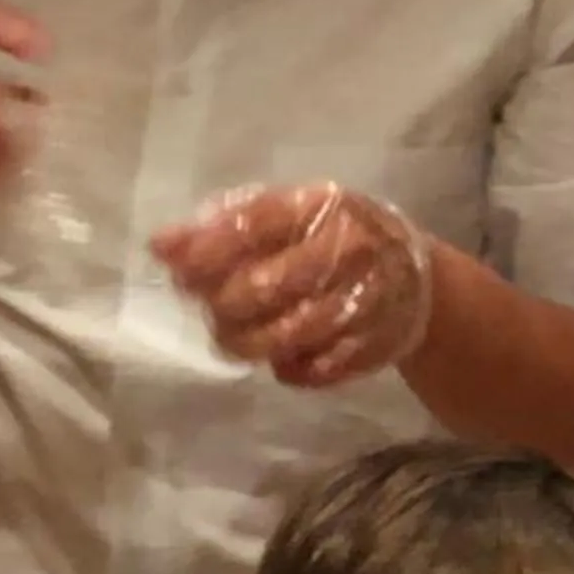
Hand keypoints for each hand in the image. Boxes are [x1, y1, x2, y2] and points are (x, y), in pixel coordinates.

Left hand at [151, 183, 436, 386]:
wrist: (414, 276)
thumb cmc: (331, 236)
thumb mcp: (285, 215)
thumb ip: (222, 227)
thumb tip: (159, 247)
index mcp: (321, 204)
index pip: (255, 224)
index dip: (209, 252)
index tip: (180, 275)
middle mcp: (349, 246)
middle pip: (267, 286)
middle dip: (226, 307)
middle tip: (215, 313)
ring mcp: (367, 298)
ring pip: (291, 332)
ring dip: (251, 344)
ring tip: (236, 341)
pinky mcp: (376, 342)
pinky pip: (319, 367)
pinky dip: (290, 370)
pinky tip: (281, 360)